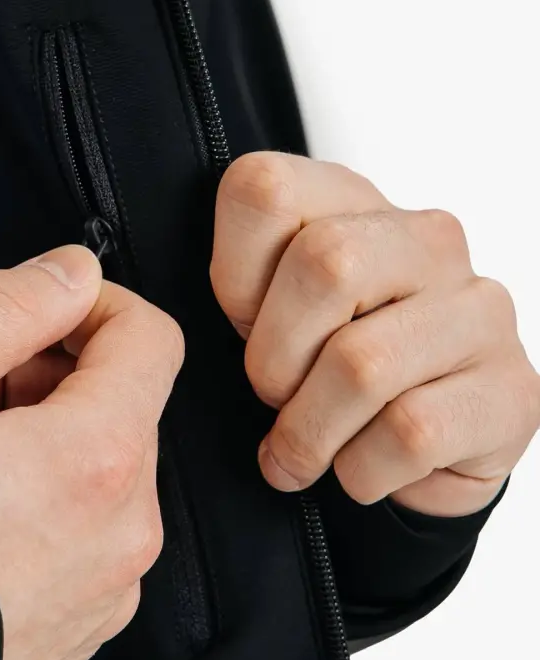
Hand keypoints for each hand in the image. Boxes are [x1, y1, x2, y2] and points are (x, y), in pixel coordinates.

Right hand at [0, 244, 183, 659]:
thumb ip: (6, 310)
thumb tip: (76, 273)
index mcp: (92, 465)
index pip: (150, 341)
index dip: (93, 307)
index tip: (36, 314)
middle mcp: (122, 536)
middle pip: (129, 406)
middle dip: (58, 377)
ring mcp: (108, 592)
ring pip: (113, 470)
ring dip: (54, 440)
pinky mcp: (85, 629)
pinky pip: (97, 535)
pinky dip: (54, 504)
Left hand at [210, 152, 539, 516]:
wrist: (424, 448)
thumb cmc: (328, 371)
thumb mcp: (268, 315)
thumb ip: (233, 287)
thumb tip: (154, 317)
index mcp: (351, 202)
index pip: (262, 189)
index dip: (233, 274)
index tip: (243, 323)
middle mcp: (426, 240)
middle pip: (324, 265)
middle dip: (275, 359)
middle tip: (275, 396)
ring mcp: (478, 310)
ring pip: (363, 362)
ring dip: (311, 430)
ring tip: (307, 447)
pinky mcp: (511, 389)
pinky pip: (410, 432)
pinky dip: (361, 471)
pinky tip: (361, 467)